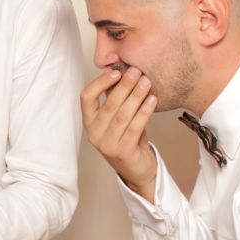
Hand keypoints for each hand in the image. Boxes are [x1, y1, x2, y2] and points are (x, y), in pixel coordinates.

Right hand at [80, 67, 157, 201]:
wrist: (137, 169)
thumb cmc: (128, 139)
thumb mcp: (118, 117)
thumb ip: (115, 98)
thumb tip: (119, 69)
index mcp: (89, 122)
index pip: (86, 98)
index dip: (100, 83)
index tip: (116, 72)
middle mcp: (94, 133)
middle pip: (108, 105)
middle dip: (124, 86)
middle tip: (137, 71)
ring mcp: (107, 144)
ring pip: (122, 115)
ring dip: (136, 96)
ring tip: (146, 82)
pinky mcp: (122, 152)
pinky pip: (134, 128)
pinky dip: (144, 112)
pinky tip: (152, 100)